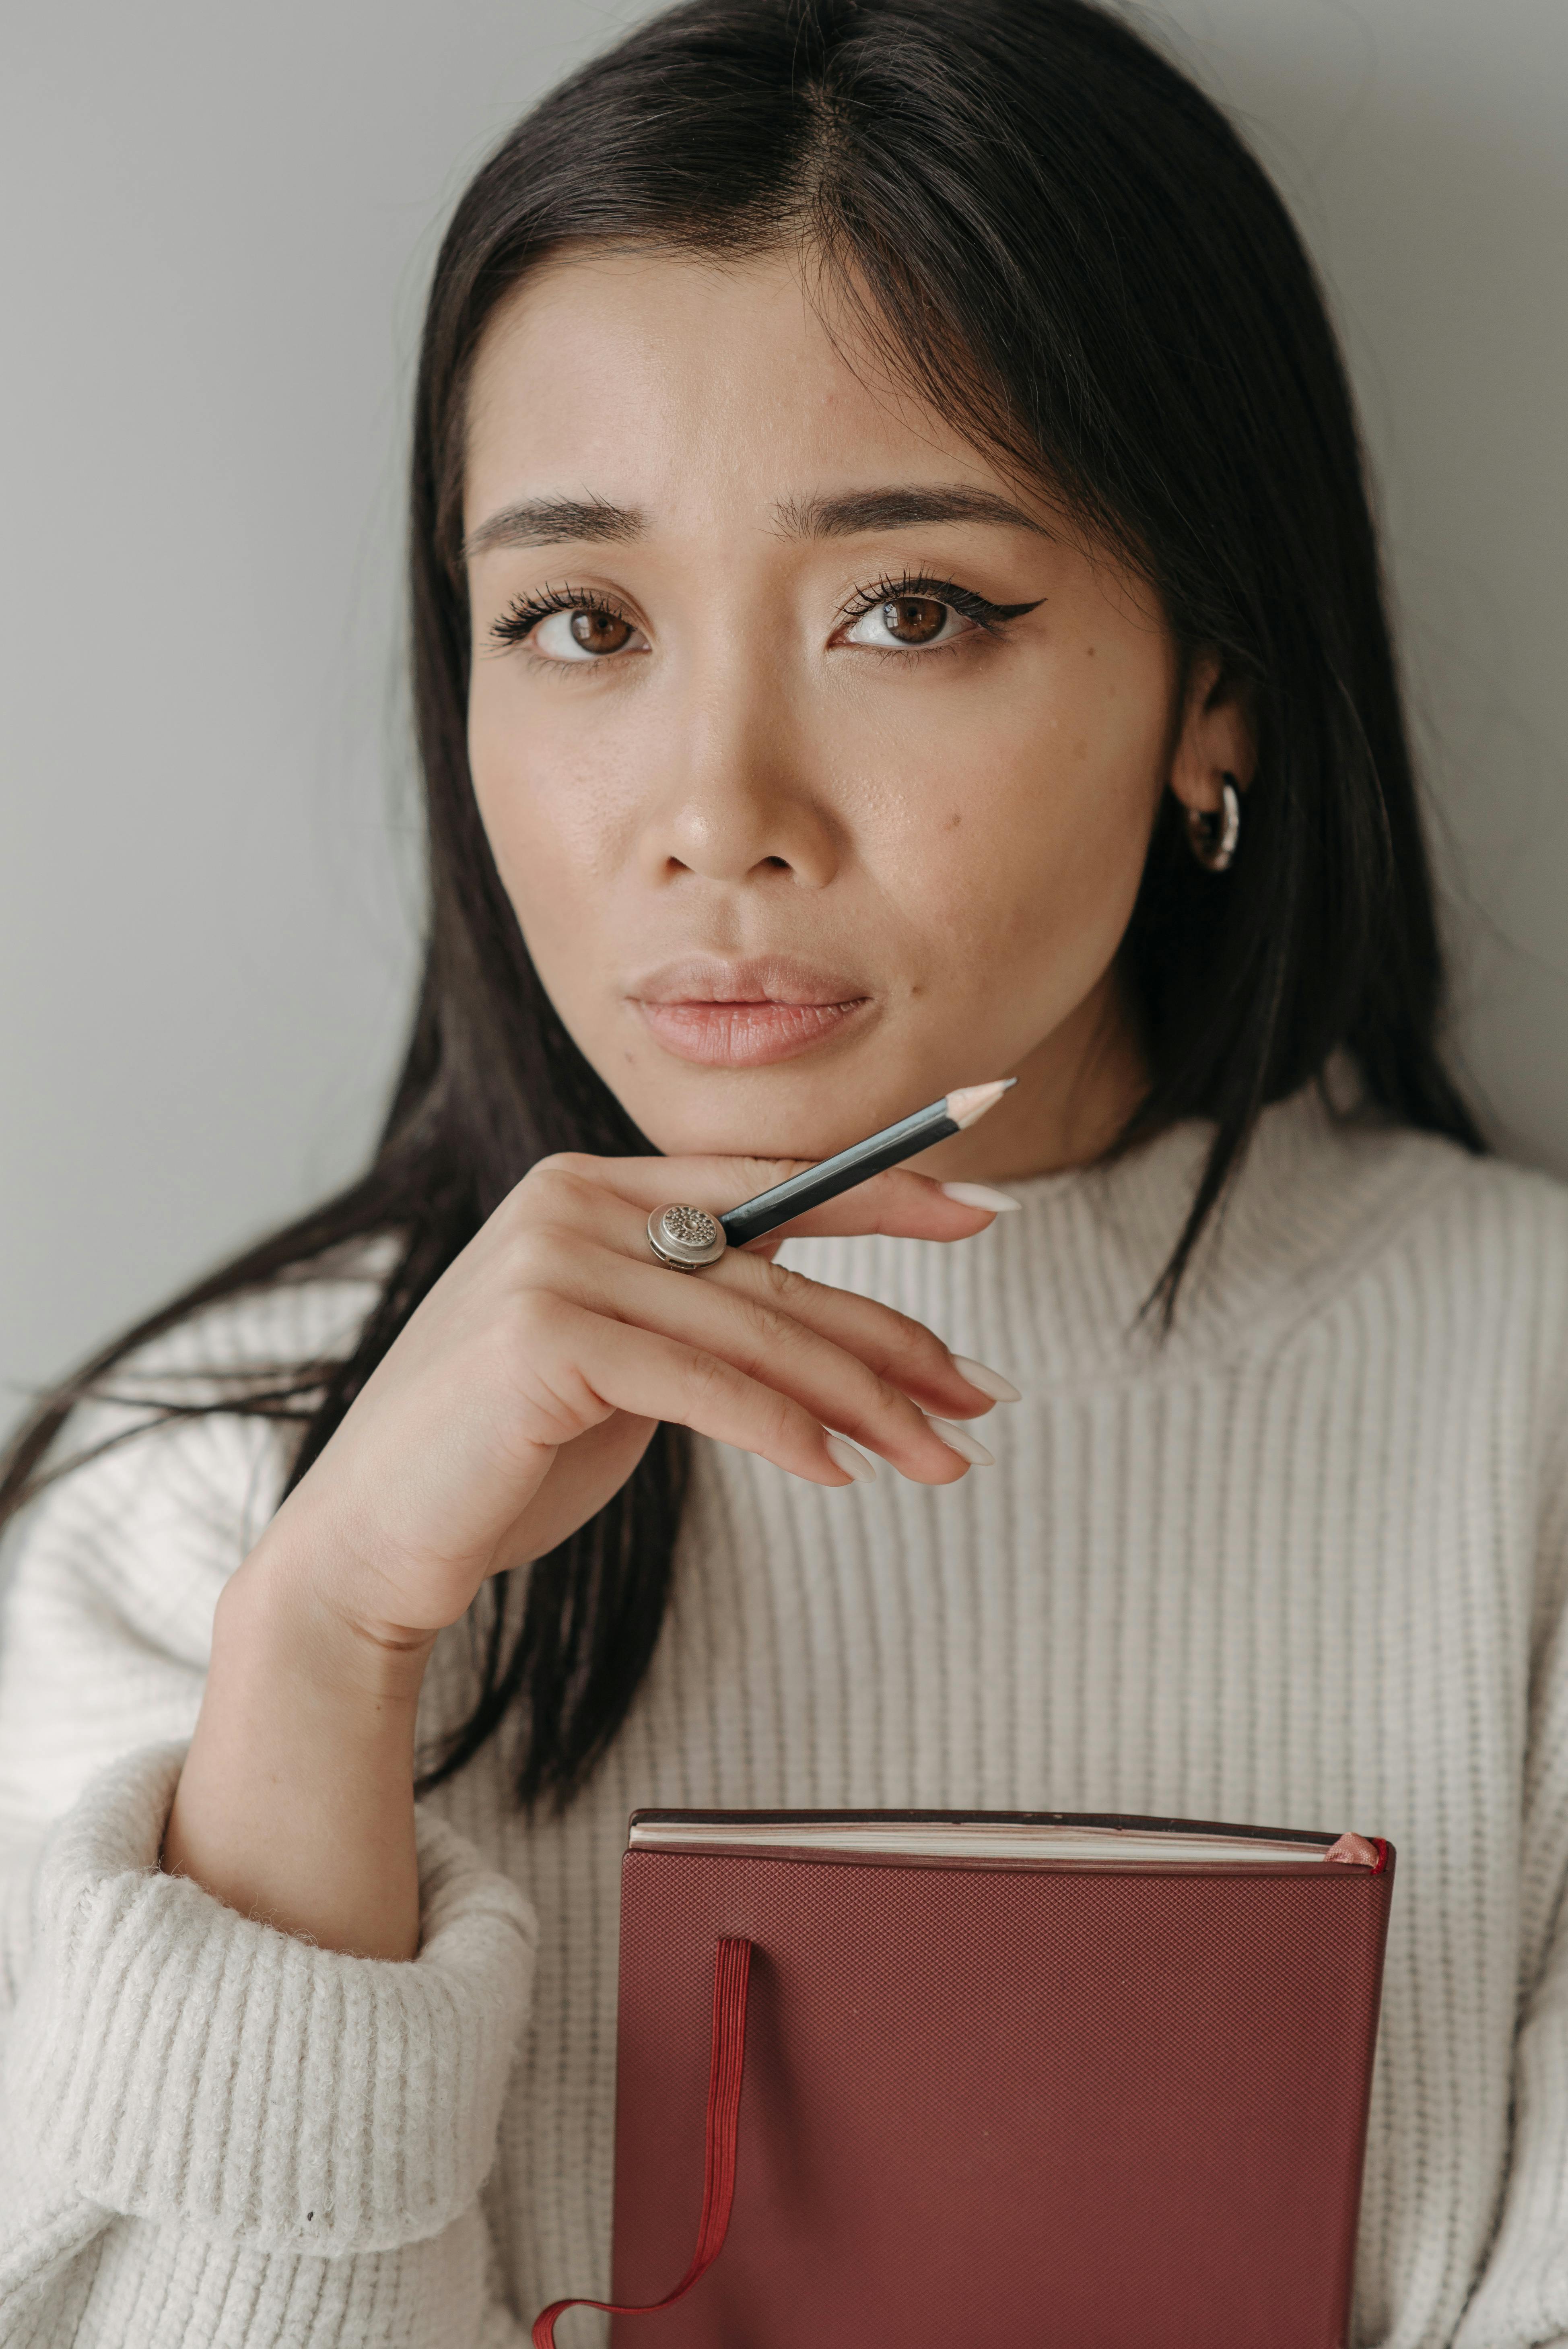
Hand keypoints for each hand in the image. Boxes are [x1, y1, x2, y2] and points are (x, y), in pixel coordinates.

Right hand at [251, 1152, 1011, 1650]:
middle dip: (897, 1342)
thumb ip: (696, 1316)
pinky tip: (844, 1471)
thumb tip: (826, 1329)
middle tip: (982, 1399)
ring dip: (869, 1402)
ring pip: (758, 1331)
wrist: (373, 1545)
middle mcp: (572, 1200)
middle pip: (778, 1270)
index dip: (888, 1189)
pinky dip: (787, 1431)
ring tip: (945, 1456)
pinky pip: (706, 1384)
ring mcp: (553, 1260)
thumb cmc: (502, 1462)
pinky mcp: (545, 1335)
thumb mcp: (621, 1365)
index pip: (770, 1180)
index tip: (986, 1210)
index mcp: (593, 1187)